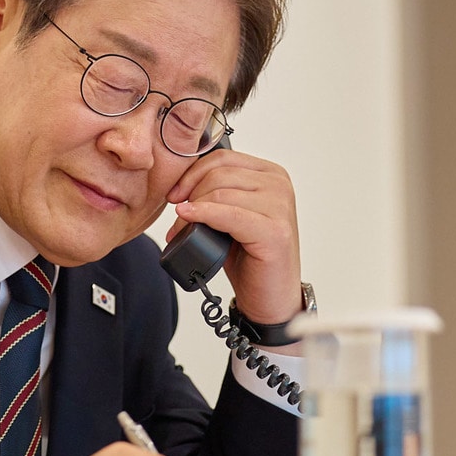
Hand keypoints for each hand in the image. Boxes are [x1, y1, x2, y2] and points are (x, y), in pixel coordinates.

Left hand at [164, 147, 302, 325]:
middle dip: (190, 193)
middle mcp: (279, 185)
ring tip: (182, 229)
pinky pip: (229, 214)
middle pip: (220, 173)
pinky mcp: (275, 231)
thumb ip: (215, 192)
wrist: (270, 297)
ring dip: (193, 209)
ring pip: (220, 192)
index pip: (223, 158)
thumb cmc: (251, 257)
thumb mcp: (230, 215)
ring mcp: (280, 207)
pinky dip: (204, 214)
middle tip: (177, 217)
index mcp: (270, 175)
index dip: (192, 173)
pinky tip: (189, 218)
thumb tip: (178, 186)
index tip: (175, 193)